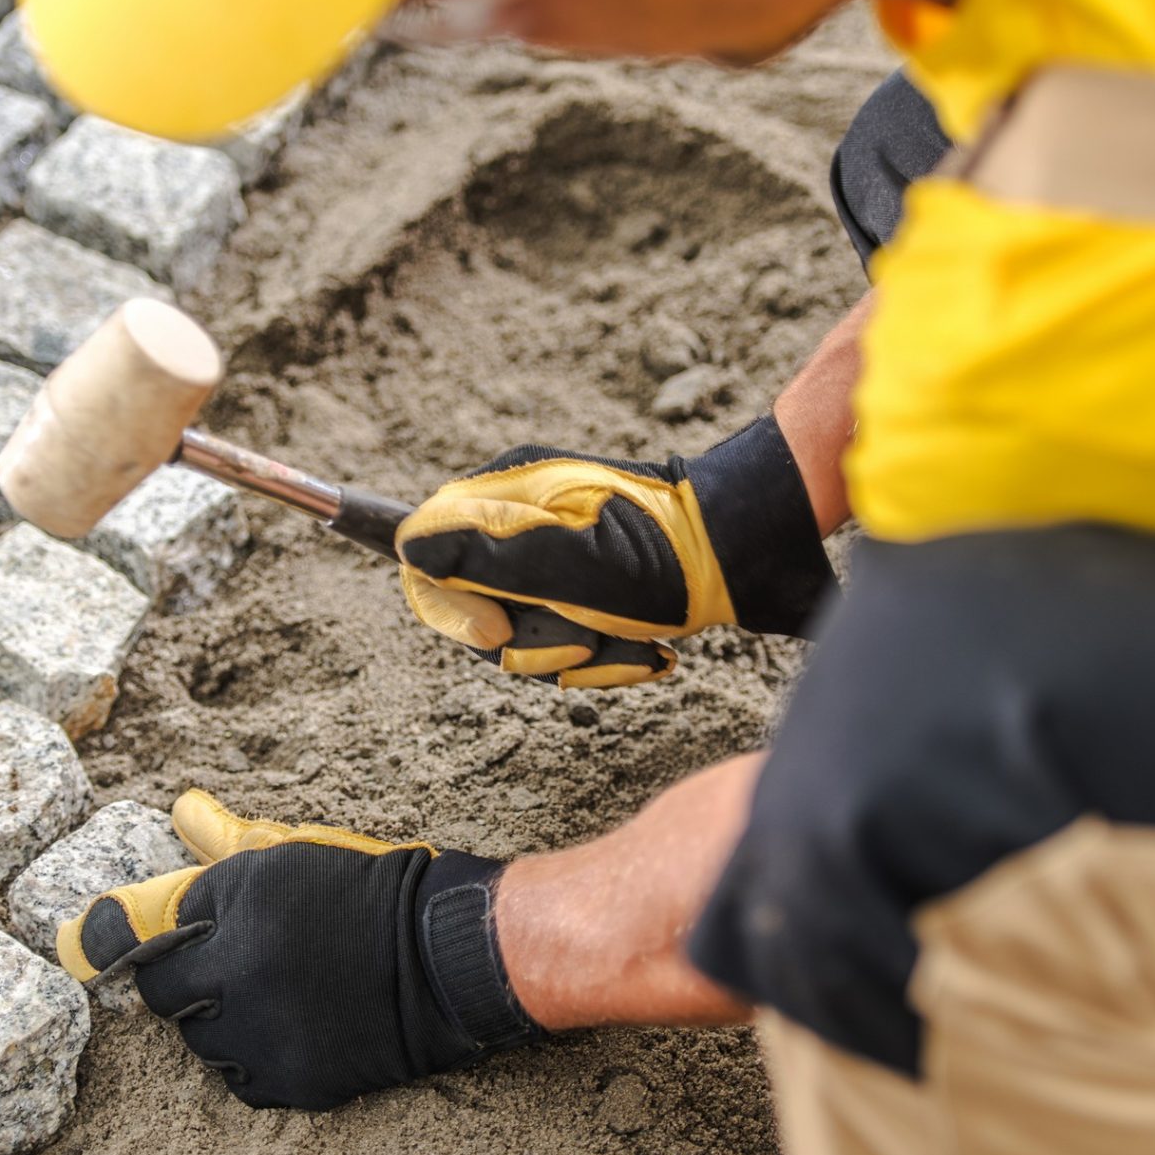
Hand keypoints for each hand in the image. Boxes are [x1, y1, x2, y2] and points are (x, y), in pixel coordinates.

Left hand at [57, 792, 542, 1110]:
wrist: (448, 956)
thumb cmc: (370, 890)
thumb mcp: (296, 854)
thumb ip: (225, 840)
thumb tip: (180, 809)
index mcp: (236, 903)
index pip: (131, 933)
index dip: (108, 937)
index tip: (79, 944)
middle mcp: (239, 971)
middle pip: (160, 990)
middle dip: (185, 973)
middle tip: (233, 957)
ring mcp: (263, 1032)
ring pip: (198, 1036)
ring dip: (219, 1016)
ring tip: (275, 988)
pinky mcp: (290, 1080)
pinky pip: (240, 1074)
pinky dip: (254, 1053)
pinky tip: (291, 1021)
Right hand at [396, 416, 836, 686]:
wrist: (752, 556)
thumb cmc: (660, 555)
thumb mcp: (560, 558)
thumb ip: (475, 554)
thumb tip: (402, 545)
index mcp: (506, 497)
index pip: (426, 557)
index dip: (451, 610)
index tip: (500, 633)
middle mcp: (526, 524)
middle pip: (479, 612)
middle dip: (531, 642)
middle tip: (585, 635)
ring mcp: (565, 559)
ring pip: (530, 639)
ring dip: (581, 655)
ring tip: (634, 639)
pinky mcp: (601, 591)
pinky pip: (575, 644)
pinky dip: (612, 657)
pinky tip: (652, 651)